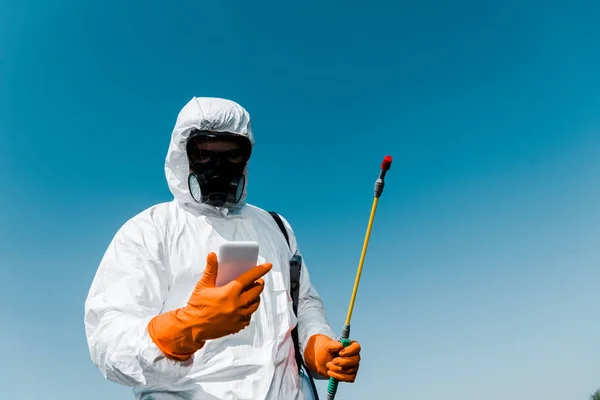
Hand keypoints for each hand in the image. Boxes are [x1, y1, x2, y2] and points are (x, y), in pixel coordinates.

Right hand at [148, 252, 271, 359]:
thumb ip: (211, 270)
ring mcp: (239, 316)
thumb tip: (212, 255)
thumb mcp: (203, 286)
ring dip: (255, 297)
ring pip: (255, 304)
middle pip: (257, 291)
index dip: (260, 270)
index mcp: (230, 292)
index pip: (250, 277)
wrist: (192, 328)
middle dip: (259, 283)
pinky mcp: (238, 326)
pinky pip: (249, 316)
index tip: (268, 265)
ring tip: (250, 293)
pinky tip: (242, 307)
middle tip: (257, 280)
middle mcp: (238, 304)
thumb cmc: (197, 305)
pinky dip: (248, 310)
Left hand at [304, 334, 360, 381]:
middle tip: (333, 361)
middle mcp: (355, 357)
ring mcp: (354, 367)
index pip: (356, 347)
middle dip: (343, 362)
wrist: (322, 363)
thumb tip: (341, 345)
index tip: (340, 353)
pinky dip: (338, 376)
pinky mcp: (351, 376)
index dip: (349, 351)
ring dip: (336, 369)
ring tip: (328, 365)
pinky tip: (330, 372)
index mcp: (351, 346)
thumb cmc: (326, 352)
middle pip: (355, 360)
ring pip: (350, 370)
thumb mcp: (327, 346)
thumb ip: (333, 344)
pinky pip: (348, 378)